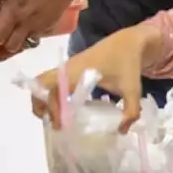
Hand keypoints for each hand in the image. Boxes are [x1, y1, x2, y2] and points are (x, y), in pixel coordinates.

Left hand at [0, 0, 78, 52]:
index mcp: (15, 11)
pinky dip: (30, 32)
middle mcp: (27, 24)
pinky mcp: (52, 24)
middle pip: (11, 46)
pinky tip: (30, 18)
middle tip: (1, 23)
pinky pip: (37, 35)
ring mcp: (41, 26)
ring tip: (16, 21)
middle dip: (3, 39)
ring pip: (24, 42)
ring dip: (17, 36)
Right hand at [31, 24, 159, 132]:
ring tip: (55, 118)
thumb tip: (121, 131)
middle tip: (50, 121)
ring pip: (46, 81)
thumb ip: (130, 112)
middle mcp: (69, 68)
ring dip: (45, 98)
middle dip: (40, 103)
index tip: (60, 126)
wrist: (130, 41)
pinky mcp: (73, 67)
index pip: (55, 90)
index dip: (53, 109)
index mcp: (79, 72)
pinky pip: (54, 80)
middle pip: (41, 83)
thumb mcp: (132, 90)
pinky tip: (66, 107)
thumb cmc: (128, 63)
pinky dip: (52, 93)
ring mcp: (69, 66)